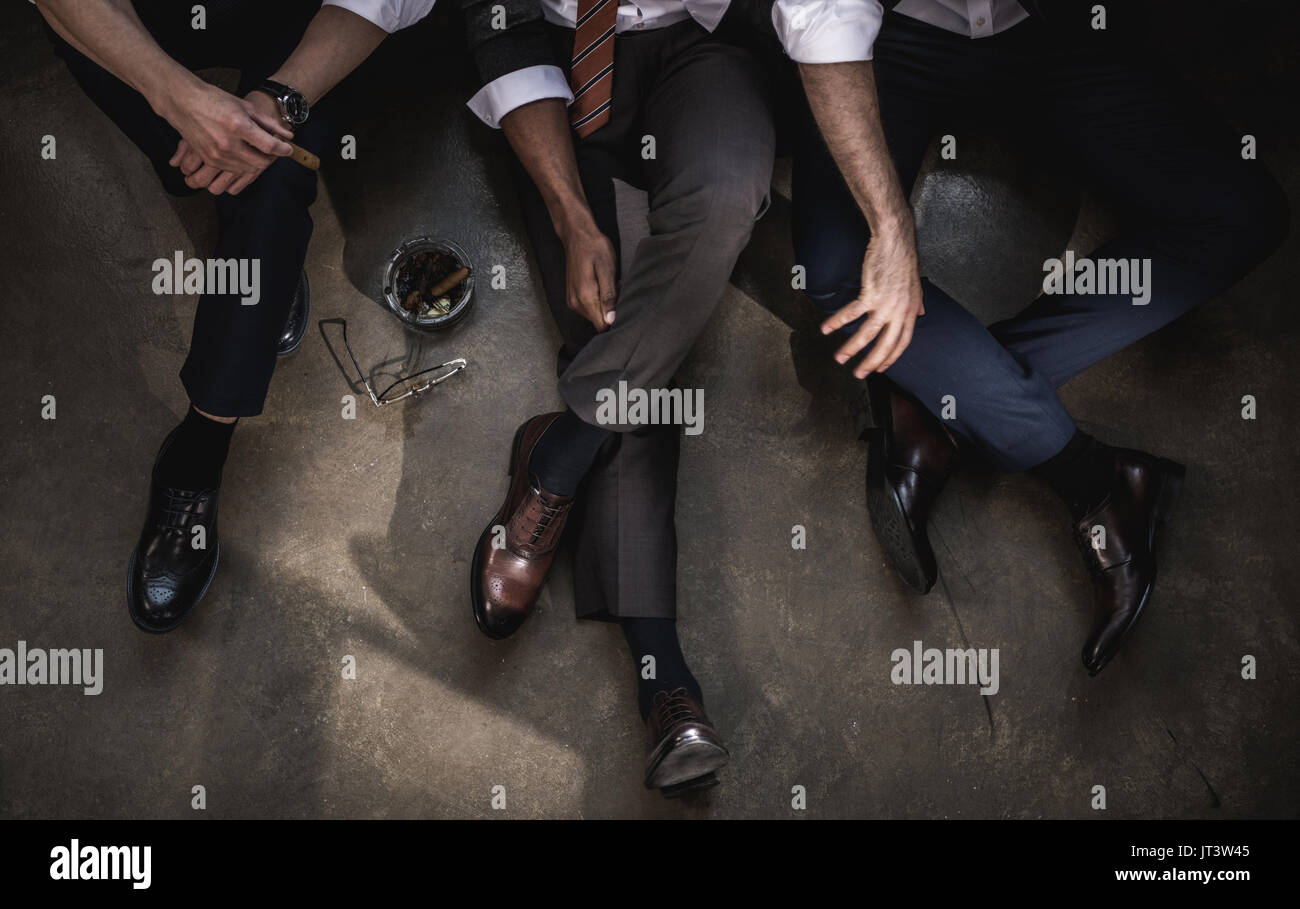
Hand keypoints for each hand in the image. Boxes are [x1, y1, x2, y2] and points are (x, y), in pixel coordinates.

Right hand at [160, 82, 292, 187]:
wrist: (184, 103)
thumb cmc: (216, 100)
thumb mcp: (245, 107)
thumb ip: (268, 123)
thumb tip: (289, 136)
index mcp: (239, 126)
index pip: (269, 146)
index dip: (283, 150)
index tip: (288, 149)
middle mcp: (228, 143)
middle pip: (260, 162)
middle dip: (271, 158)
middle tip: (273, 150)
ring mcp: (217, 154)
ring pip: (248, 169)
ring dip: (257, 162)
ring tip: (259, 151)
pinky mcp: (210, 159)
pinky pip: (234, 169)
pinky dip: (243, 164)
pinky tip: (244, 153)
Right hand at [558, 215, 617, 331]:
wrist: (577, 236)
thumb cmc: (595, 248)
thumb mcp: (607, 270)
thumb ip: (609, 297)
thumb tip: (611, 320)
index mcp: (585, 298)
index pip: (603, 326)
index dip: (616, 318)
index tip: (620, 300)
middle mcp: (576, 304)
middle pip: (599, 321)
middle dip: (611, 309)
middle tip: (616, 286)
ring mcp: (572, 301)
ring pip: (595, 315)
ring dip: (605, 304)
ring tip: (609, 283)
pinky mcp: (572, 298)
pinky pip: (589, 308)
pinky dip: (598, 299)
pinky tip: (601, 284)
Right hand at [821, 227, 924, 377]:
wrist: (896, 241)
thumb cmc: (903, 260)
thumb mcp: (916, 285)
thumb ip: (918, 303)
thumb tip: (921, 314)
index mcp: (910, 311)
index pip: (902, 341)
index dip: (891, 357)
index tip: (880, 368)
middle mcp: (899, 311)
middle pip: (885, 344)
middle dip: (871, 362)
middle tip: (859, 374)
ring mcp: (885, 303)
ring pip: (867, 333)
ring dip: (851, 348)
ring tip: (839, 358)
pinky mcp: (871, 293)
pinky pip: (852, 313)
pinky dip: (837, 322)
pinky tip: (826, 329)